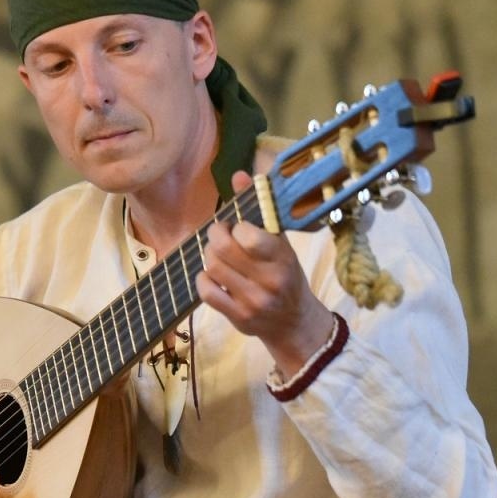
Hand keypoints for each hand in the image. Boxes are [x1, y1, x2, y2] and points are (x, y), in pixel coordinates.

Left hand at [196, 170, 334, 375]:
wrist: (293, 322)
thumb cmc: (285, 275)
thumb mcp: (280, 242)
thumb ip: (259, 209)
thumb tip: (239, 175)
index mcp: (282, 257)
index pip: (249, 236)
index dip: (236, 226)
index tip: (238, 227)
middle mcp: (269, 280)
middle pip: (223, 249)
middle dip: (215, 236)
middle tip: (220, 235)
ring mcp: (253, 301)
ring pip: (212, 268)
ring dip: (209, 256)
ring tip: (218, 255)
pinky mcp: (238, 317)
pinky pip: (206, 292)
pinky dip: (203, 279)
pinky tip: (212, 275)